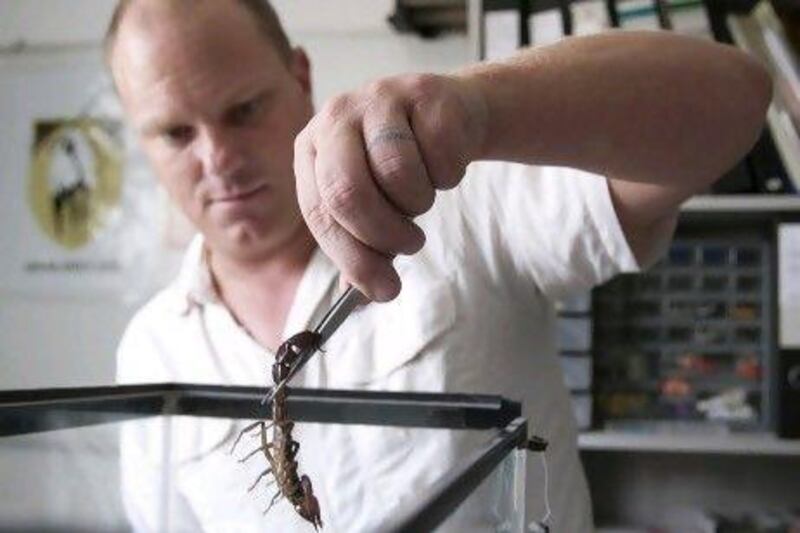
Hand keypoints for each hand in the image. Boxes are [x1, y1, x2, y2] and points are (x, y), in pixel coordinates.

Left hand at [294, 73, 486, 300]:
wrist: (450, 117)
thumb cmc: (401, 165)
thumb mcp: (371, 205)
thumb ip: (360, 248)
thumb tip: (360, 295)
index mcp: (311, 149)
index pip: (320, 213)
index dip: (353, 258)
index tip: (384, 289)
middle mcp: (336, 118)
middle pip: (348, 192)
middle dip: (384, 234)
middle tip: (409, 246)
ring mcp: (379, 98)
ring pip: (397, 173)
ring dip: (419, 203)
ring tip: (421, 197)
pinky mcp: (424, 91)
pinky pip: (439, 153)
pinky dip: (448, 175)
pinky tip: (443, 165)